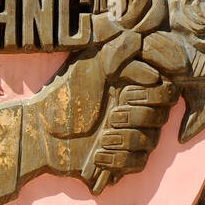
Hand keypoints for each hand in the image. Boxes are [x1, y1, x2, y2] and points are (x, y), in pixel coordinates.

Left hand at [31, 0, 178, 189]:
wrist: (38, 132)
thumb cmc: (62, 97)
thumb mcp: (87, 67)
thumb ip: (115, 50)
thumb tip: (141, 39)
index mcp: (132, 87)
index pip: (166, 91)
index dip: (153, 95)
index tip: (126, 93)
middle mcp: (134, 110)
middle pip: (161, 118)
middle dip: (138, 118)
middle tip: (113, 116)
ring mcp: (127, 136)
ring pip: (150, 143)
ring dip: (127, 140)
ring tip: (102, 138)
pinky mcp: (118, 159)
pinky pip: (136, 164)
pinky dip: (118, 161)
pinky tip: (97, 156)